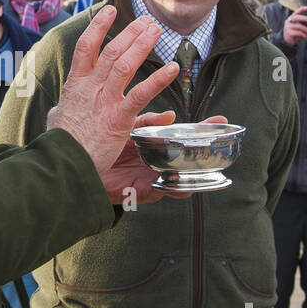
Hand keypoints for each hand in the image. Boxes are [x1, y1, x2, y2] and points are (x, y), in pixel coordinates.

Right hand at [47, 6, 178, 188]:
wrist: (62, 164)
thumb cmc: (60, 145)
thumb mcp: (56, 122)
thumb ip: (60, 112)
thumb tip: (57, 110)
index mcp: (75, 86)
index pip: (85, 48)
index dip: (98, 27)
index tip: (109, 11)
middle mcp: (89, 89)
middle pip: (110, 51)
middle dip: (129, 33)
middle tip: (146, 20)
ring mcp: (104, 102)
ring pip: (124, 64)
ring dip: (142, 45)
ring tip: (156, 30)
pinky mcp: (118, 119)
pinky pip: (141, 94)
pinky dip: (158, 80)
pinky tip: (173, 68)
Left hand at [104, 114, 228, 203]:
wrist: (83, 165)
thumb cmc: (106, 144)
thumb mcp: (129, 126)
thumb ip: (148, 121)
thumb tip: (170, 115)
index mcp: (157, 145)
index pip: (183, 136)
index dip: (202, 130)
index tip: (221, 120)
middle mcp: (159, 161)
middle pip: (188, 160)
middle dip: (206, 154)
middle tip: (222, 146)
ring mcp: (153, 176)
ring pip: (181, 180)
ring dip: (194, 177)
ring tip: (207, 171)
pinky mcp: (143, 191)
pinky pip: (162, 192)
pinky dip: (174, 191)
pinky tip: (183, 187)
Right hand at [282, 9, 306, 46]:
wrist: (288, 41)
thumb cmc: (295, 33)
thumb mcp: (303, 30)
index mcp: (292, 18)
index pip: (296, 12)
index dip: (301, 9)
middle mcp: (289, 21)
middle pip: (297, 17)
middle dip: (305, 18)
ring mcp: (288, 27)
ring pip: (299, 26)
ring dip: (306, 30)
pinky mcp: (289, 33)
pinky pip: (298, 32)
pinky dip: (304, 35)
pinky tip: (306, 37)